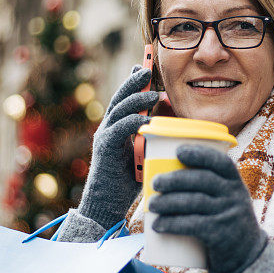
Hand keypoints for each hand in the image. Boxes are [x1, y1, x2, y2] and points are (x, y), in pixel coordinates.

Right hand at [77, 66, 157, 228]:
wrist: (106, 206)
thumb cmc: (127, 183)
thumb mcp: (144, 154)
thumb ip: (151, 137)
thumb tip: (170, 122)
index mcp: (116, 128)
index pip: (124, 99)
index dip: (132, 82)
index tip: (143, 66)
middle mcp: (107, 128)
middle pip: (120, 98)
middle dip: (133, 81)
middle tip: (147, 68)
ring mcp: (104, 137)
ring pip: (119, 109)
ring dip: (137, 99)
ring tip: (154, 93)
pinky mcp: (104, 148)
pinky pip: (118, 129)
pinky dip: (132, 121)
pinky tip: (145, 119)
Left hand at [149, 145, 267, 272]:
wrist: (246, 255)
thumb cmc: (226, 221)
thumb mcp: (228, 200)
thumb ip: (208, 188)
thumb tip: (166, 177)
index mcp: (235, 183)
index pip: (221, 162)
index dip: (200, 154)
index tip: (179, 151)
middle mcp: (235, 196)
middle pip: (202, 180)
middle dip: (175, 179)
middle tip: (155, 183)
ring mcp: (229, 215)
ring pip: (195, 202)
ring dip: (168, 202)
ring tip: (152, 205)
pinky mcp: (221, 235)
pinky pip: (194, 225)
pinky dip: (173, 224)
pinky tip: (158, 225)